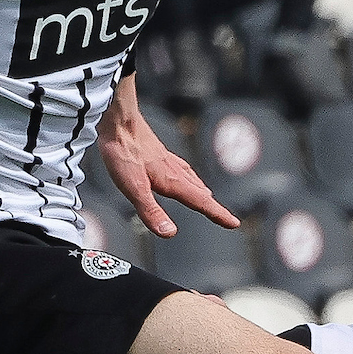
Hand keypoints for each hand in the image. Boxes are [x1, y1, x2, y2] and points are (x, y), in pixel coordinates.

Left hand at [97, 79, 237, 236]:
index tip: (234, 223)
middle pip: (201, 193)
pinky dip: (189, 177)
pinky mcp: (159, 154)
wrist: (118, 120)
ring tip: (208, 199)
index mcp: (173, 181)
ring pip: (192, 180)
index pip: (202, 202)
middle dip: (214, 207)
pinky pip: (181, 169)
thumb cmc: (124, 152)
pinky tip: (182, 174)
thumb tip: (169, 232)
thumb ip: (152, 211)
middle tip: (225, 217)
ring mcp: (168, 161)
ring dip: (202, 192)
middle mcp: (175, 171)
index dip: (219, 214)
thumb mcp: (135, 189)